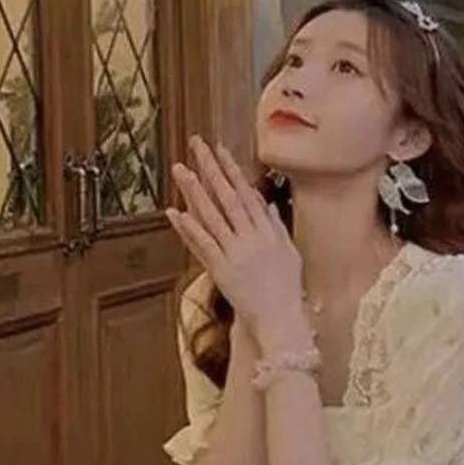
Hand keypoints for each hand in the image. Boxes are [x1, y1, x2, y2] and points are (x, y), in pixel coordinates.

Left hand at [167, 138, 307, 348]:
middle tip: (196, 146)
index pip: (247, 193)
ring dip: (195, 191)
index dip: (232, 170)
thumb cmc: (286, 290)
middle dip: (211, 168)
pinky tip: (174, 212)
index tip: (219, 150)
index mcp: (268, 231)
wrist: (281, 319)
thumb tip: (267, 205)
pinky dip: (189, 228)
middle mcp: (252, 238)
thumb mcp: (289, 253)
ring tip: (180, 169)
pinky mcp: (222, 270)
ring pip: (213, 216)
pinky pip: (204, 245)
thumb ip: (276, 226)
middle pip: (228, 196)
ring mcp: (236, 253)